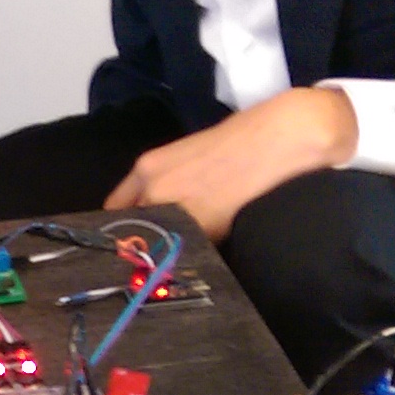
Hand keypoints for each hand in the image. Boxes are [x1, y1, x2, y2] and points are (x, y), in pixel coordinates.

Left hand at [106, 88, 359, 240]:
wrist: (280, 138)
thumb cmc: (240, 141)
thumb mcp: (187, 156)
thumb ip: (163, 184)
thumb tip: (154, 214)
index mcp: (147, 169)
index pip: (114, 210)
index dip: (119, 228)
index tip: (124, 241)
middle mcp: (155, 191)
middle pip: (133, 232)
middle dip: (142, 243)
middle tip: (153, 253)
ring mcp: (178, 211)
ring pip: (158, 246)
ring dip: (165, 253)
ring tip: (181, 253)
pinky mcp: (206, 230)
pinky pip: (188, 252)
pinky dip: (192, 256)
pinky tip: (204, 250)